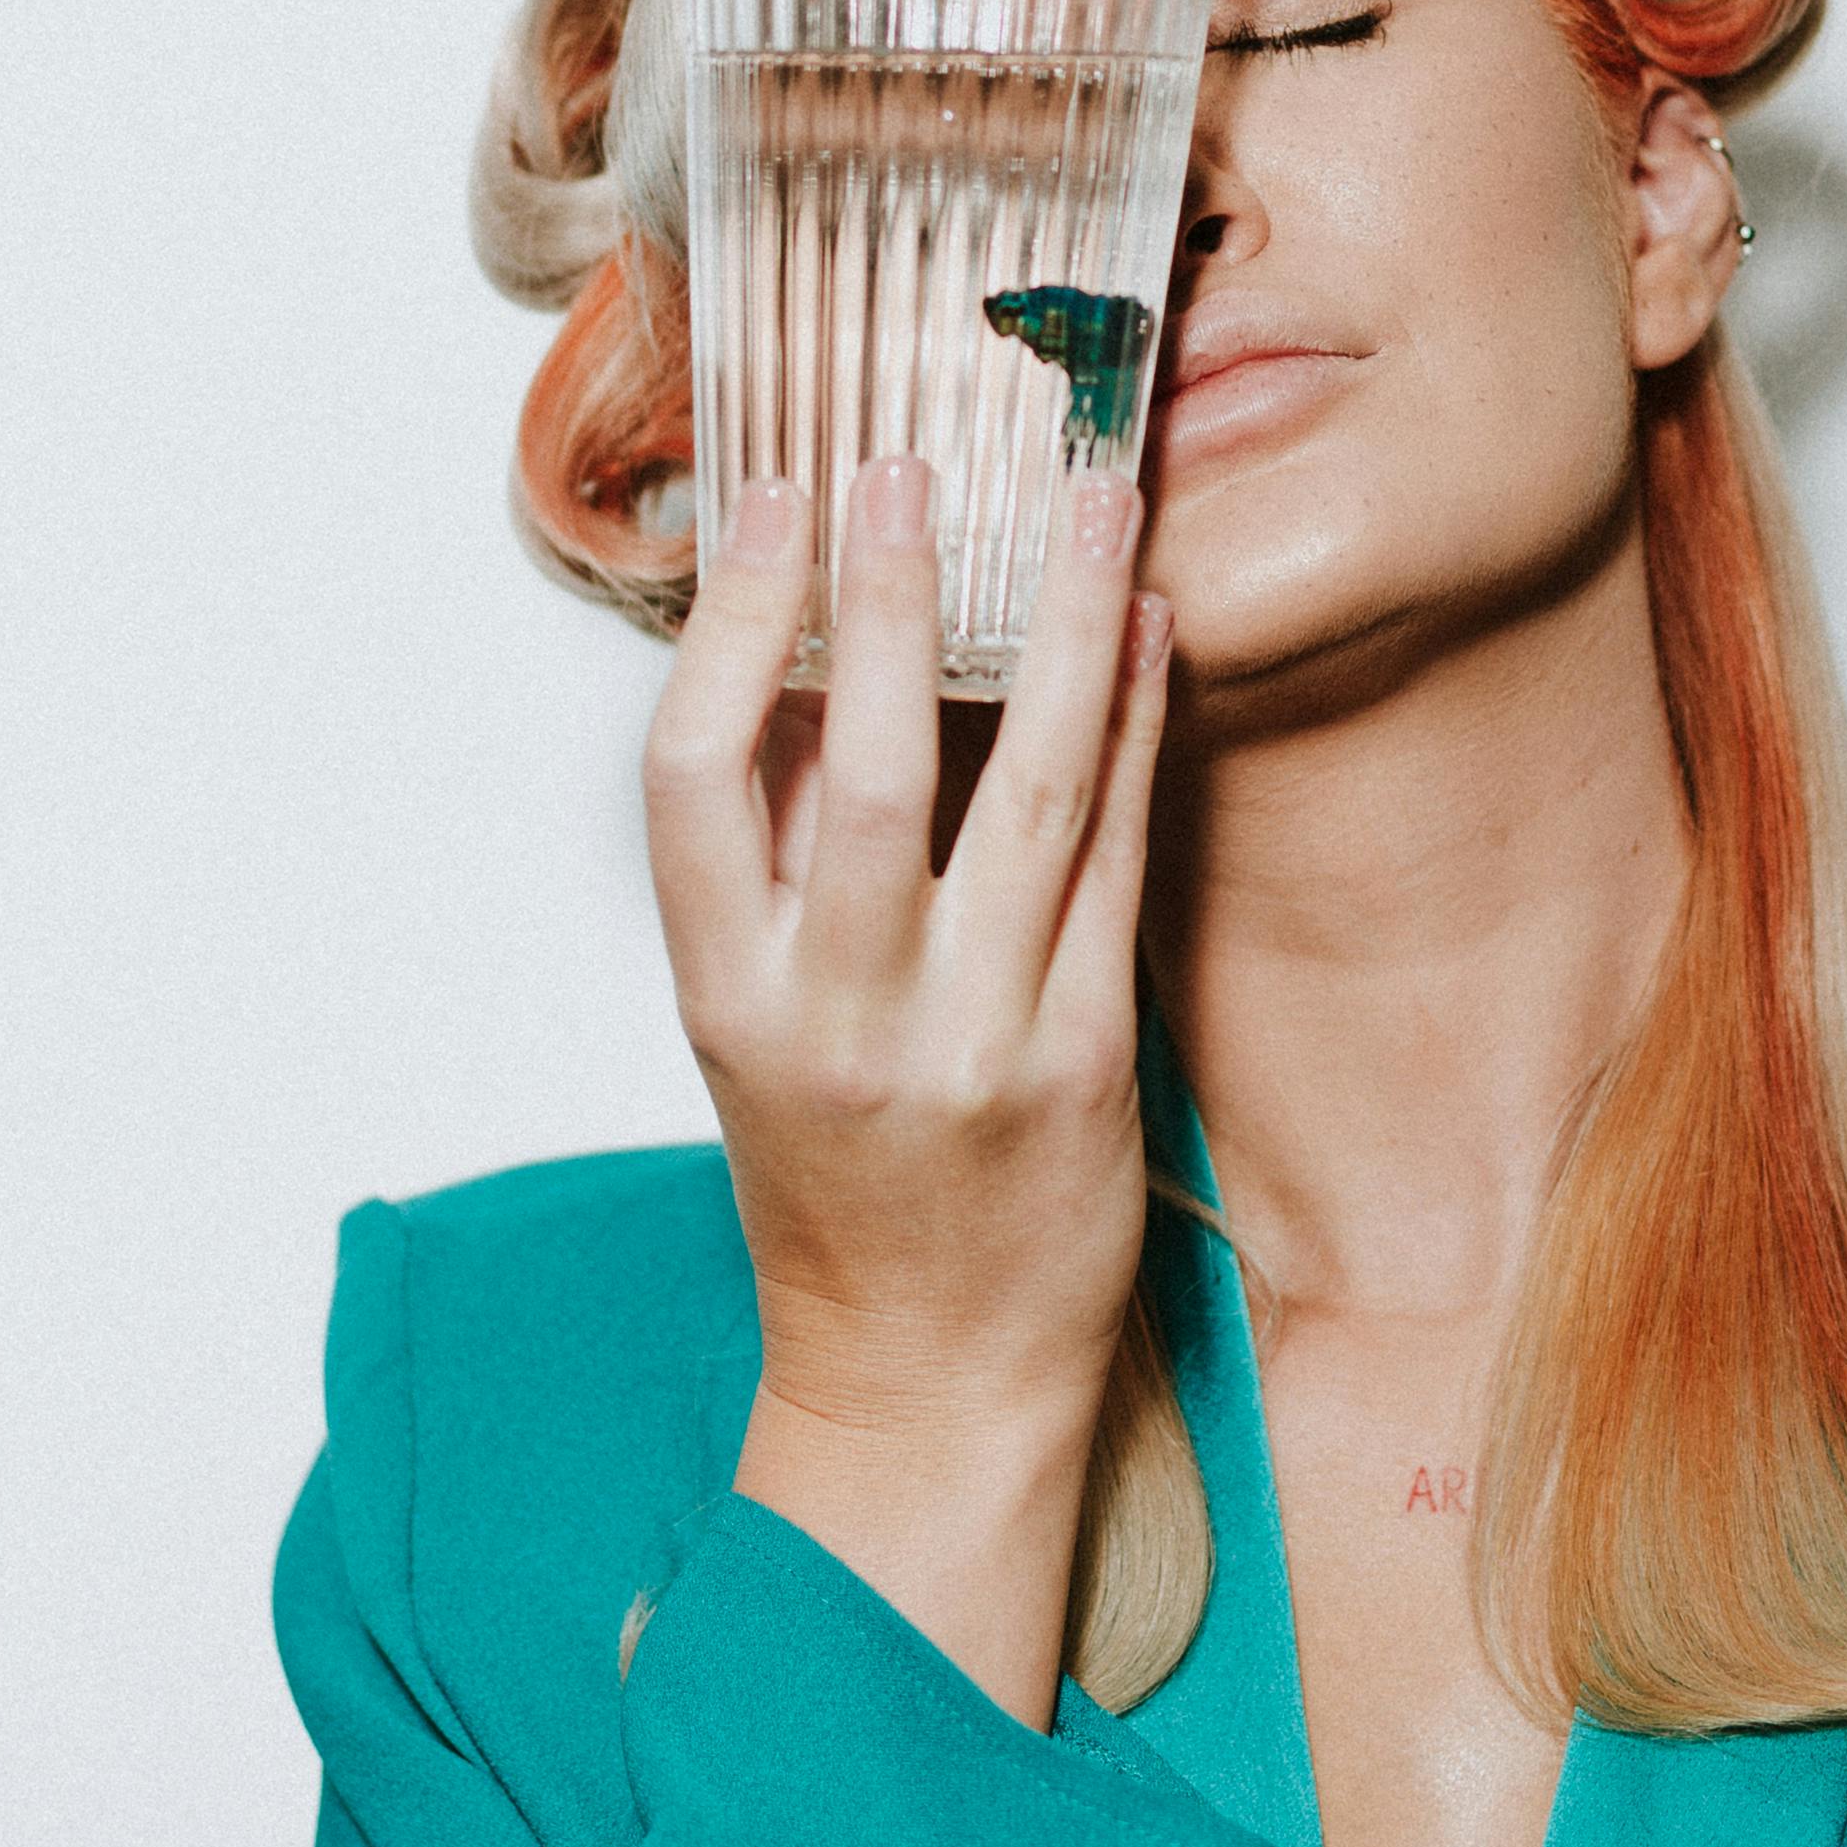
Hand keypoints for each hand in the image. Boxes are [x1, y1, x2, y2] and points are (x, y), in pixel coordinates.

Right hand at [642, 456, 1169, 1722]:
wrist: (928, 1384)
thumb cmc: (838, 1190)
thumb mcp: (753, 1034)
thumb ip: (769, 868)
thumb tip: (802, 657)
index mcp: (728, 998)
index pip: (694, 780)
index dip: (732, 628)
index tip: (777, 507)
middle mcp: (843, 1018)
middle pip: (863, 767)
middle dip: (892, 600)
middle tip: (918, 462)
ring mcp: (976, 1040)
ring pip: (1027, 792)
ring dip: (1064, 628)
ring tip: (1089, 498)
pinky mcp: (1090, 1060)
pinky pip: (1120, 858)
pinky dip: (1137, 730)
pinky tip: (1153, 627)